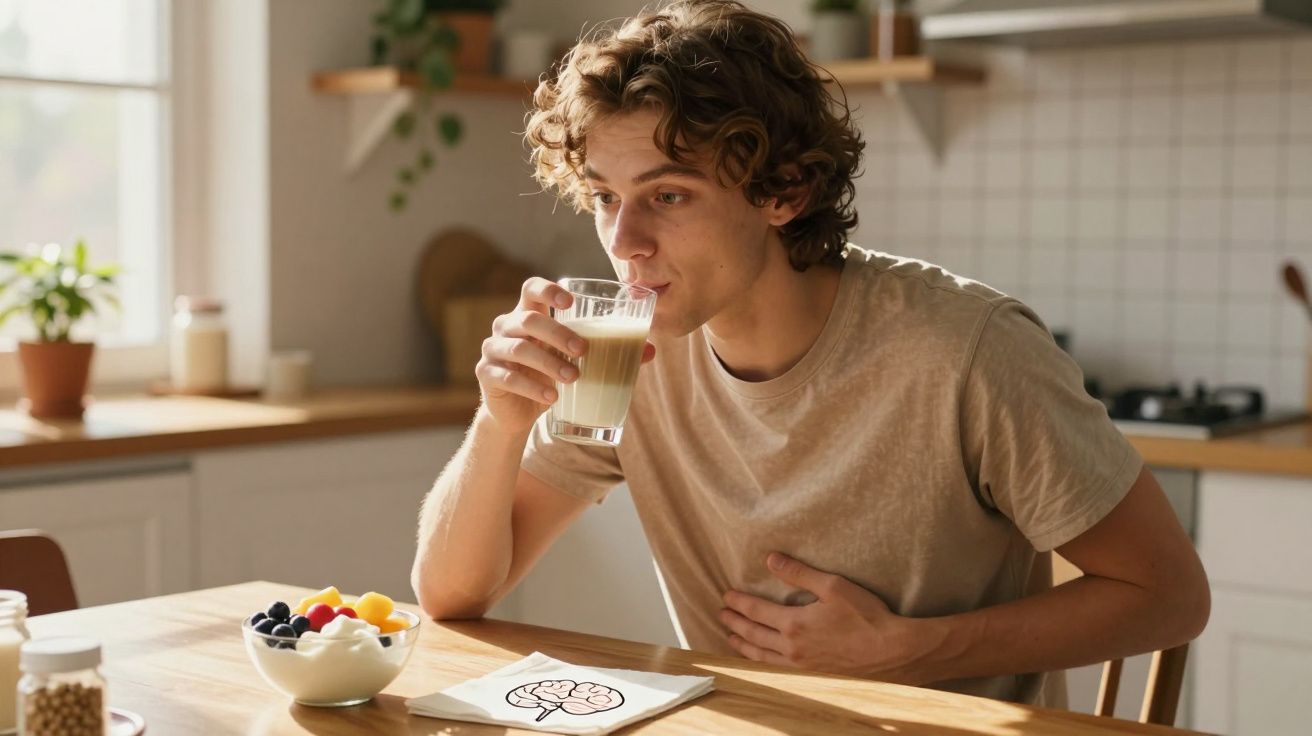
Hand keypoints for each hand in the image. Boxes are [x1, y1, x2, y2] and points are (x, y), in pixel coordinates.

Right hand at [476, 277, 655, 435]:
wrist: (517, 412)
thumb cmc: (549, 376)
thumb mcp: (575, 361)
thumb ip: (609, 350)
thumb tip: (651, 349)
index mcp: (528, 314)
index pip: (531, 288)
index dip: (548, 290)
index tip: (571, 303)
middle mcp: (507, 326)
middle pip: (528, 319)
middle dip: (558, 333)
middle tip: (584, 351)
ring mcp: (493, 350)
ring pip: (518, 348)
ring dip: (548, 363)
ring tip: (573, 379)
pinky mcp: (486, 375)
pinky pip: (506, 377)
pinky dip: (532, 387)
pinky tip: (552, 397)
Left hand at [720, 553, 926, 683]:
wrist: (892, 653)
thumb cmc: (867, 618)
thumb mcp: (833, 586)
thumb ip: (799, 573)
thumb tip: (771, 559)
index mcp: (794, 624)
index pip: (756, 611)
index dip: (739, 603)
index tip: (726, 597)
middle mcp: (792, 648)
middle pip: (754, 634)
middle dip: (735, 624)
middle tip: (722, 615)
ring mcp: (801, 666)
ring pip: (761, 656)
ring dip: (743, 645)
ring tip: (732, 638)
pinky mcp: (813, 677)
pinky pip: (777, 670)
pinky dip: (761, 663)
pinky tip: (761, 660)